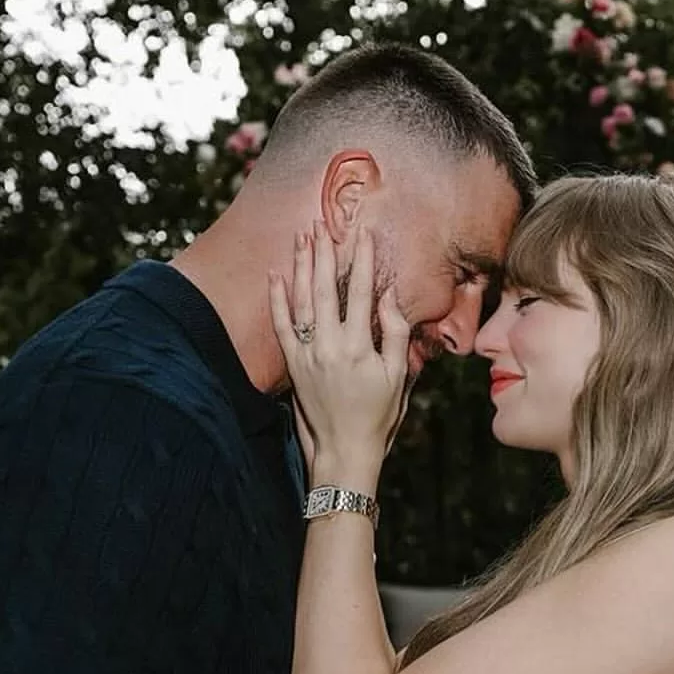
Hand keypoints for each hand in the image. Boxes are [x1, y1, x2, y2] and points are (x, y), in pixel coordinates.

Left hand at [269, 222, 411, 470]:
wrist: (344, 450)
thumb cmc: (377, 415)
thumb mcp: (397, 376)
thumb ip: (394, 334)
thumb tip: (388, 297)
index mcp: (359, 348)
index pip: (362, 293)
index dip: (362, 260)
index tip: (363, 233)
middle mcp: (329, 347)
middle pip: (326, 289)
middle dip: (324, 253)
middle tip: (322, 224)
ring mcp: (307, 355)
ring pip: (301, 301)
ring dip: (301, 266)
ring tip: (302, 236)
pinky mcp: (293, 365)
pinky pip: (281, 325)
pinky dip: (276, 299)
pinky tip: (275, 274)